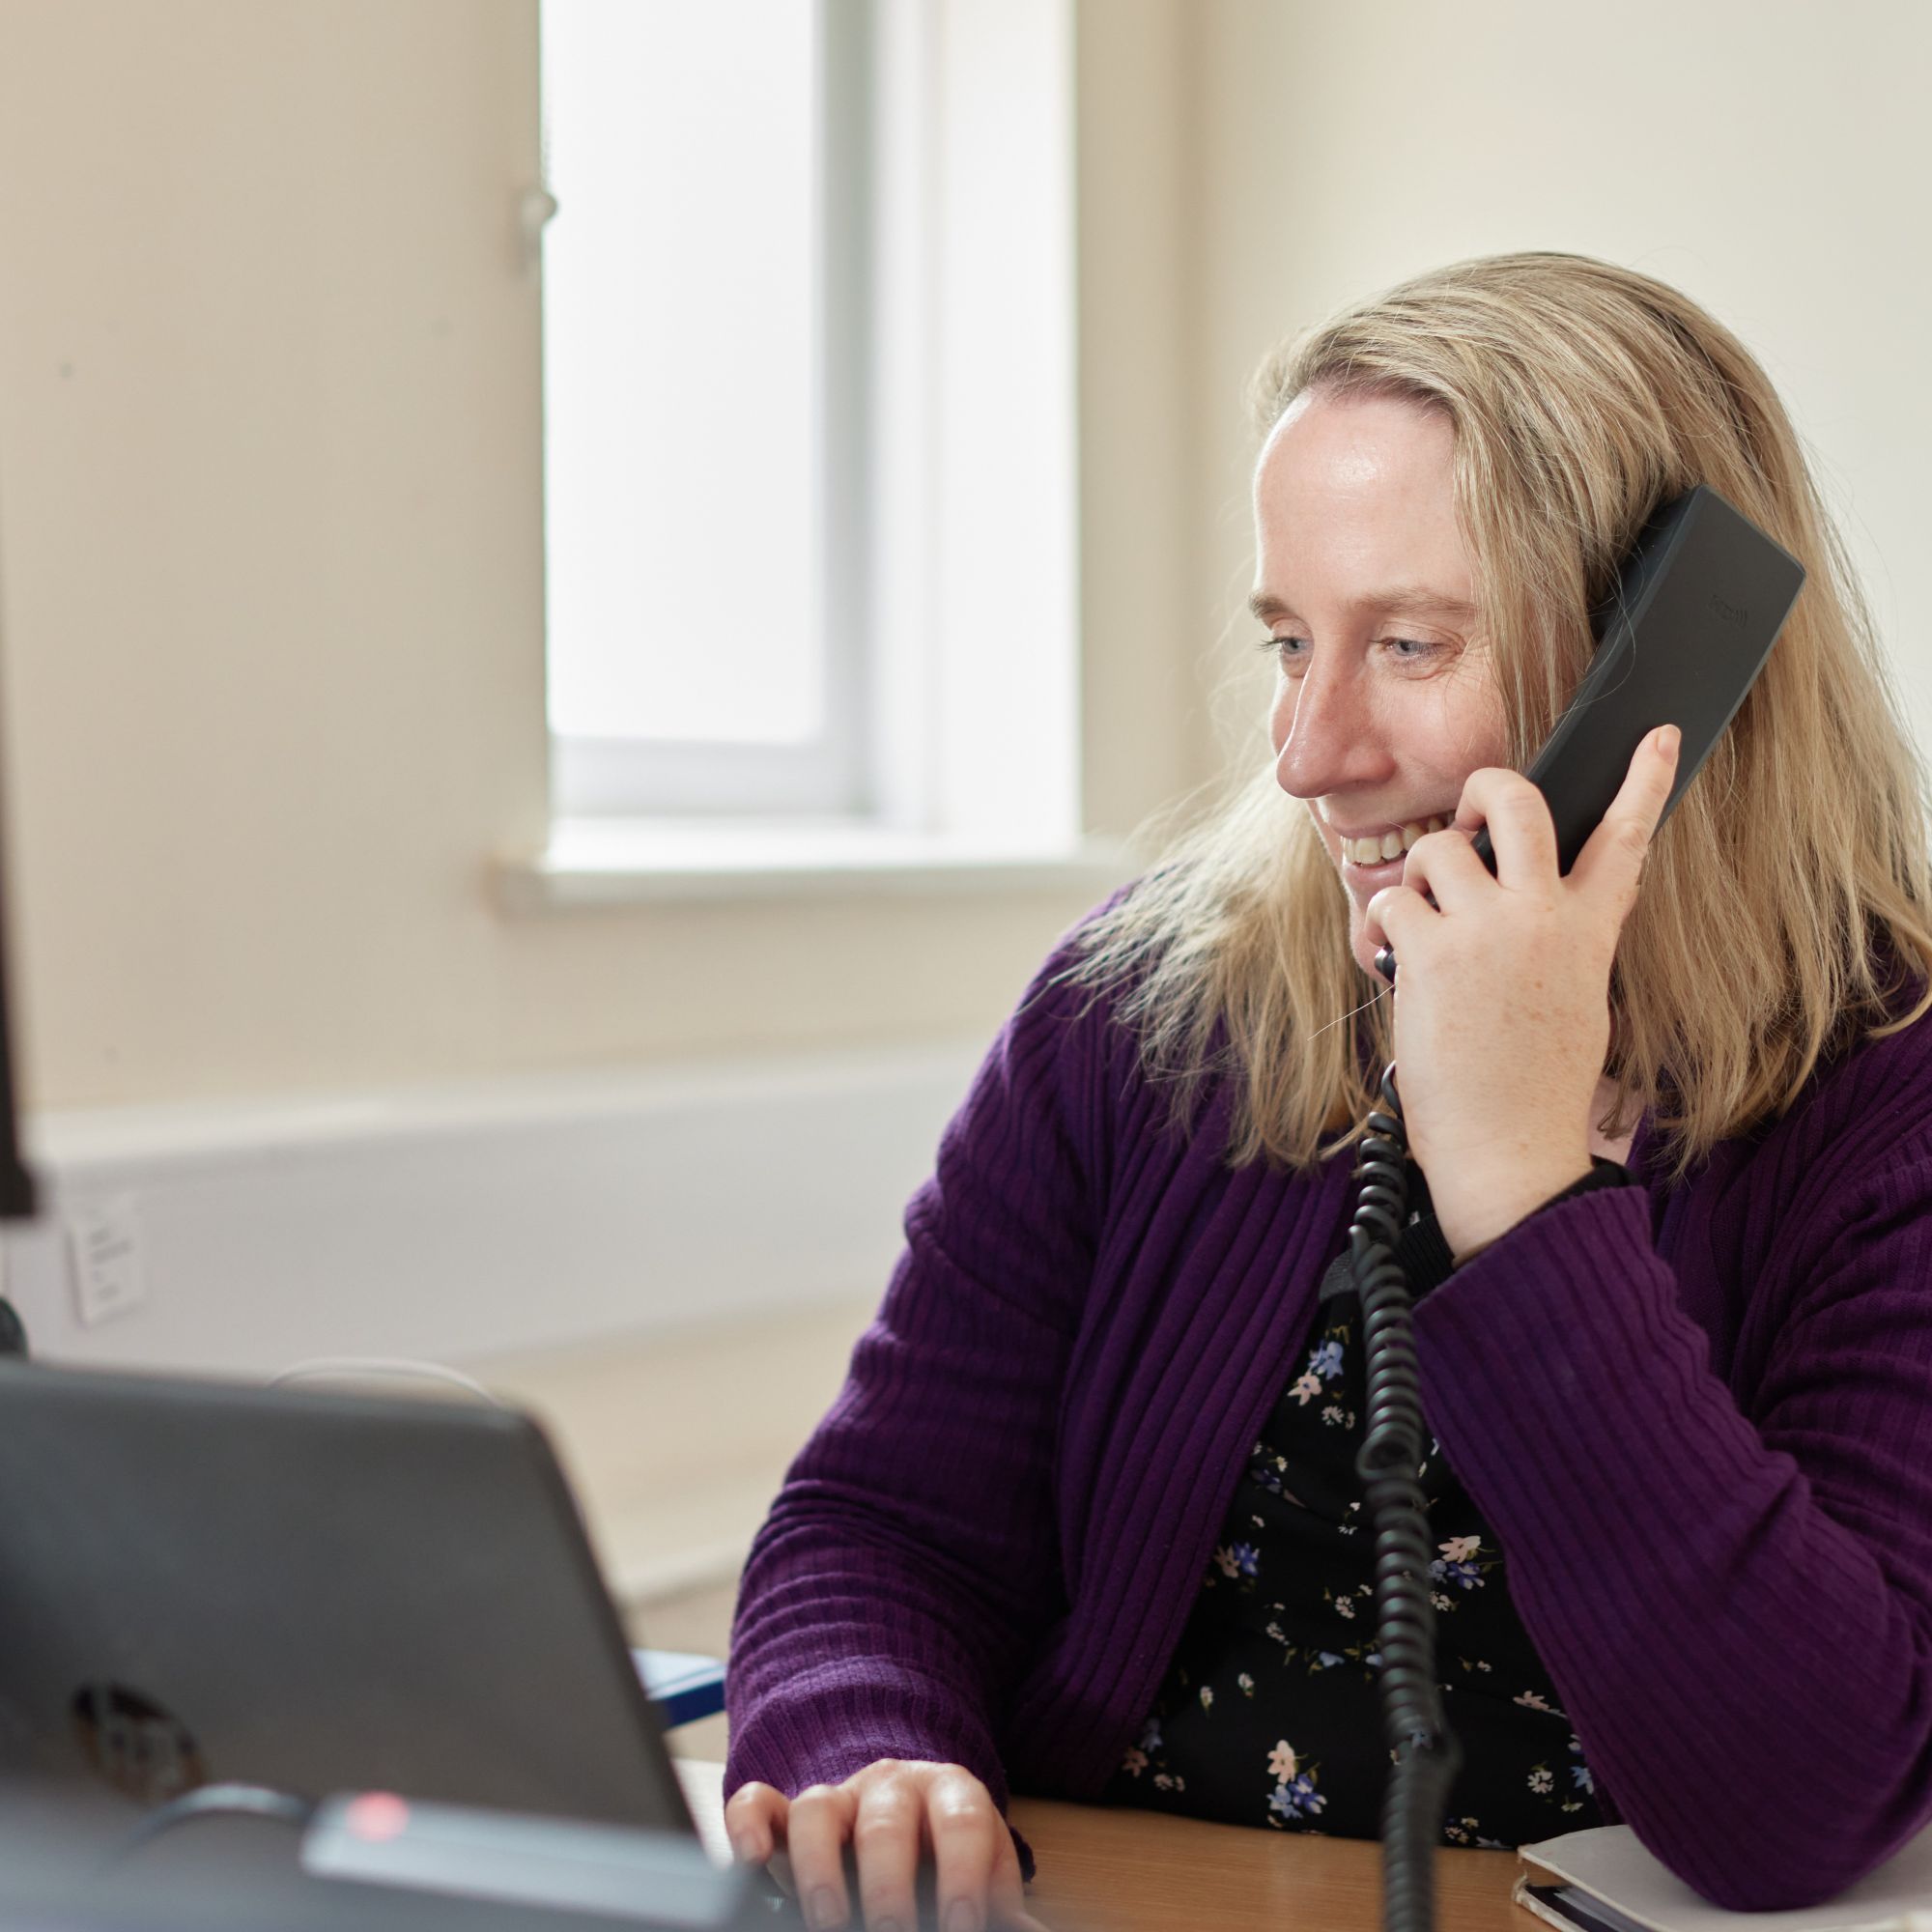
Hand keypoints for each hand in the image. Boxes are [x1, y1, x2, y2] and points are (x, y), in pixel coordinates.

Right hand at [725, 1759, 1050, 1931]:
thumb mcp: (986, 1879)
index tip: (960, 1928)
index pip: (963, 1823)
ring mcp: (838, 1798)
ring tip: (826, 1924)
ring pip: (818, 1807)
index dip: (964, 1876)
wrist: (914, 1829)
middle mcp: (893, 1787)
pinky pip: (757, 1802)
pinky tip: (750, 1863)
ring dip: (818, 1868)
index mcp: (952, 1794)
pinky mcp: (788, 1817)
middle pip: (887, 1818)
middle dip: (888, 1884)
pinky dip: (747, 1825)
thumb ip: (1003, 1908)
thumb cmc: (951, 1864)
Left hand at [1360, 725, 1679, 1260]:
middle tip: (1467, 821)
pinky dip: (1382, 926)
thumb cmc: (1535, 1087)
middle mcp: (1542, 917)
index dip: (1644, 780)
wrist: (1511, 1148)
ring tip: (1425, 929)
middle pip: (1515, 800)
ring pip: (1438, 848)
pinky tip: (1394, 962)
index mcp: (1588, 932)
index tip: (1656, 736)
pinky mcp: (1432, 953)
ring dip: (1421, 879)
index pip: (1625, 839)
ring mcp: (1487, 930)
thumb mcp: (1576, 1001)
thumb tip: (1514, 908)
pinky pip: (1392, 902)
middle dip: (1482, 790)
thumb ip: (1554, 941)